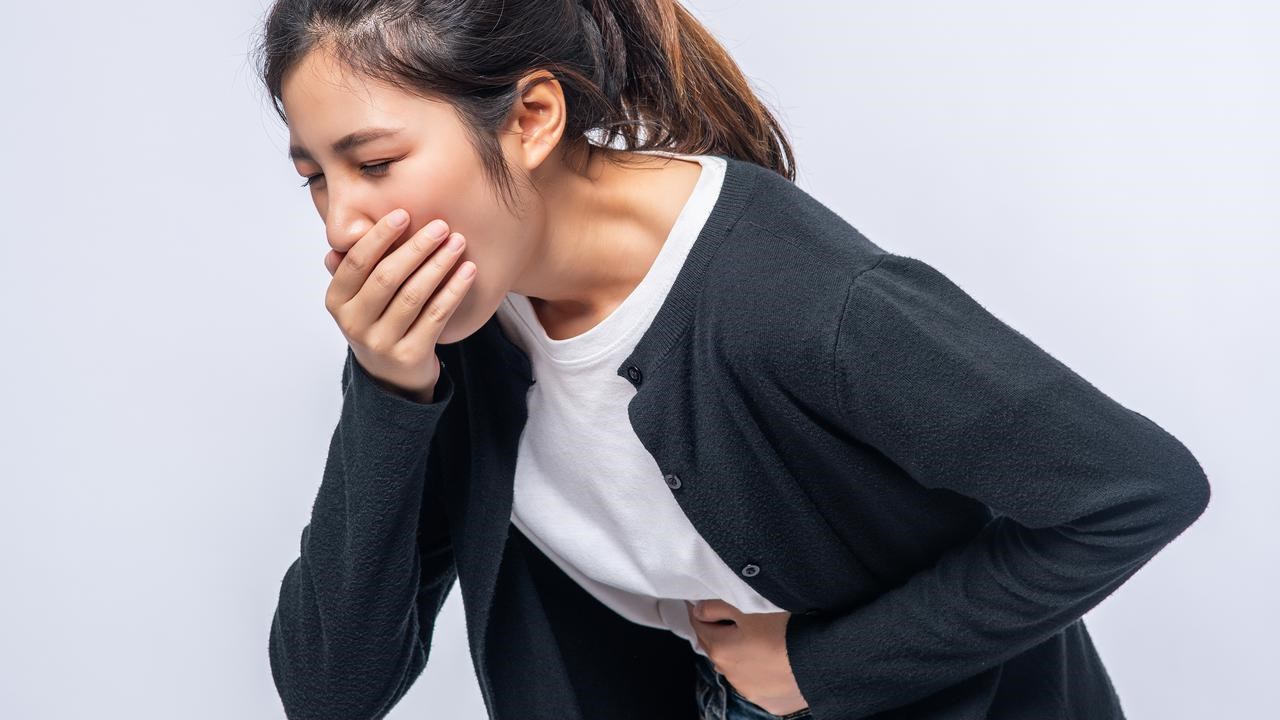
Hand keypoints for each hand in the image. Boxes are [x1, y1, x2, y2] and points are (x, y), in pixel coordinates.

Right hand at [323, 209, 475, 401]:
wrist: (391, 379)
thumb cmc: (377, 323)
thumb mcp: (357, 299)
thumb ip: (354, 267)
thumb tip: (348, 231)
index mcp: (337, 302)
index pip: (357, 262)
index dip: (380, 236)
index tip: (404, 214)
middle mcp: (354, 323)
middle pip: (387, 277)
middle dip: (416, 247)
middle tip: (441, 226)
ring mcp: (381, 342)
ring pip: (414, 295)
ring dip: (439, 264)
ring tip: (458, 243)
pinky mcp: (410, 355)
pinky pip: (437, 315)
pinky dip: (454, 290)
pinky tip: (468, 271)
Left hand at [686, 599, 808, 715]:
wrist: (824, 658)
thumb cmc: (785, 628)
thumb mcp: (747, 607)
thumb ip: (716, 606)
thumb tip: (698, 610)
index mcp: (720, 650)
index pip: (699, 625)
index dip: (700, 611)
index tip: (702, 602)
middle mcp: (731, 676)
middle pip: (717, 648)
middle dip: (719, 633)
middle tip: (730, 617)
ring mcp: (751, 692)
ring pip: (737, 668)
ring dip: (740, 654)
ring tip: (758, 639)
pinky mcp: (771, 702)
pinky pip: (759, 683)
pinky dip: (760, 672)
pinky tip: (775, 660)